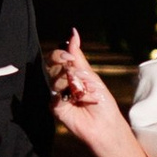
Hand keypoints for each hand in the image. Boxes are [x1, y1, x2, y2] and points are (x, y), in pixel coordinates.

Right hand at [48, 34, 126, 153]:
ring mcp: (57, 94)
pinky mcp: (54, 107)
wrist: (105, 124)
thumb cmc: (101, 101)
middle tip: (71, 68)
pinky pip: (53, 94)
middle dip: (60, 63)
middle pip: (50, 65)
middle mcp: (61, 82)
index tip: (69, 57)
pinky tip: (74, 98)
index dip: (59, 54)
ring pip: (52, 77)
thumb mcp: (90, 75)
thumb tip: (73, 32)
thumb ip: (78, 55)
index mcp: (70, 73)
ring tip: (79, 89)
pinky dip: (63, 92)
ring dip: (65, 78)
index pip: (56, 57)